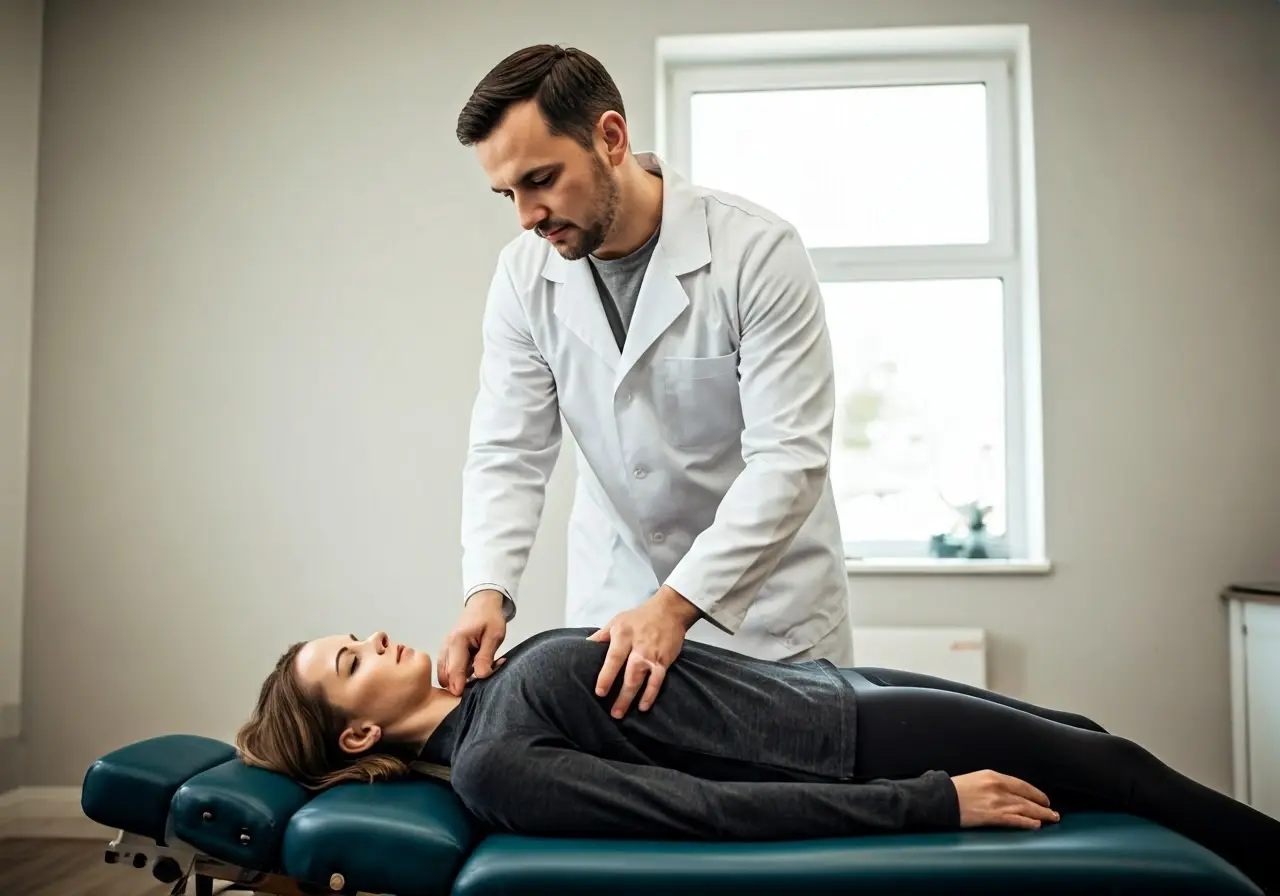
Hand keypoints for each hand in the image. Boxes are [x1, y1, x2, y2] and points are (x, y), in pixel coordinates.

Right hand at [437, 590, 507, 695]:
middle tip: (478, 686)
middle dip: (458, 684)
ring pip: (445, 673)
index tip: (463, 699)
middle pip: (446, 674)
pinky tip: (473, 672)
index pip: (454, 669)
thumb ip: (486, 655)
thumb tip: (481, 676)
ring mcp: (446, 648)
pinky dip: (457, 673)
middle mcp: (447, 646)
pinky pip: (448, 667)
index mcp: (457, 641)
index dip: (458, 686)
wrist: (483, 602)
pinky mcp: (448, 650)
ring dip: (458, 679)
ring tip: (477, 677)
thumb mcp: (494, 635)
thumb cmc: (490, 617)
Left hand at [587, 586, 700, 717]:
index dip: (606, 676)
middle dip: (620, 695)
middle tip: (612, 712)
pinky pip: (658, 680)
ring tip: (621, 713)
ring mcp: (653, 654)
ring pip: (642, 680)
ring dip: (632, 698)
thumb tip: (583, 646)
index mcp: (623, 635)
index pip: (613, 658)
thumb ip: (601, 636)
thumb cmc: (639, 617)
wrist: (669, 610)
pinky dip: (651, 694)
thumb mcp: (616, 621)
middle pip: (629, 674)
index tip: (599, 692)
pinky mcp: (665, 660)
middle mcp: (638, 646)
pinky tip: (643, 706)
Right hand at [951, 770, 1059, 829]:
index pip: (1022, 784)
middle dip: (1043, 806)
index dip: (1036, 793)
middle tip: (1054, 812)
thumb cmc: (953, 789)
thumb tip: (1006, 793)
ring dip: (1041, 815)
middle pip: (1027, 798)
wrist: (939, 799)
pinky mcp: (992, 817)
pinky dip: (1027, 823)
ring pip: (1025, 809)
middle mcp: (998, 788)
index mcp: (993, 776)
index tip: (1044, 799)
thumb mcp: (975, 779)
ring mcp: (996, 803)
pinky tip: (1036, 825)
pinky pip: (1015, 820)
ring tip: (1051, 819)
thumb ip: (992, 784)